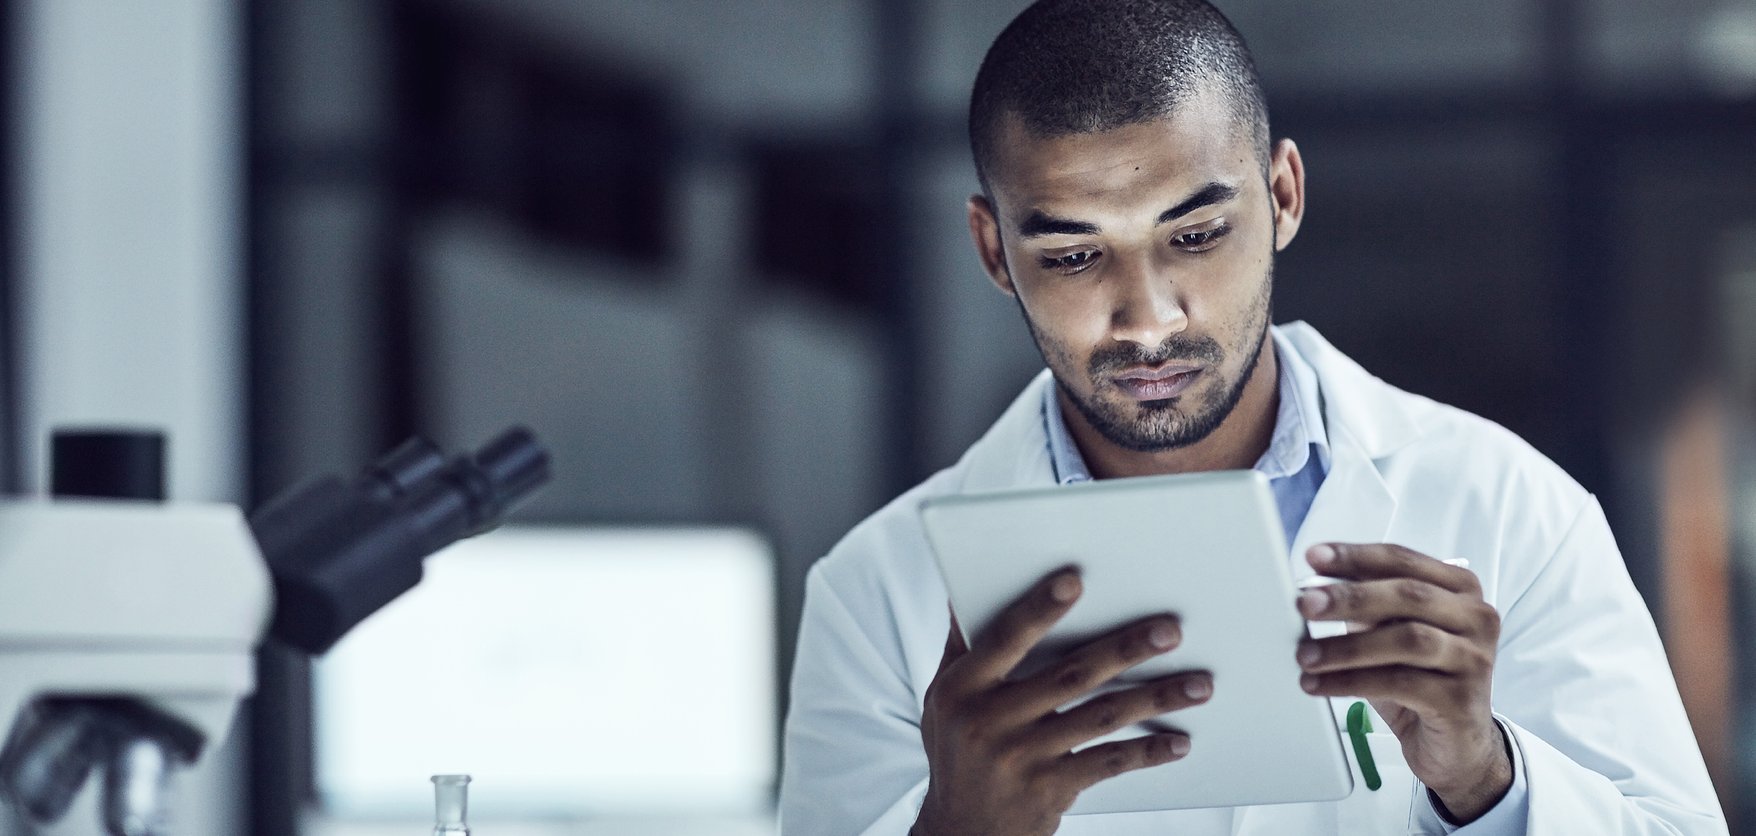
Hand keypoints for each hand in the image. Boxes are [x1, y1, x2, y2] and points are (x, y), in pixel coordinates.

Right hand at [913, 569, 1212, 835]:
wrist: (962, 830)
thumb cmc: (958, 750)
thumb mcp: (944, 697)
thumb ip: (962, 646)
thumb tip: (964, 588)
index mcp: (962, 688)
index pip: (1004, 640)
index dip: (1038, 610)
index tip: (1074, 581)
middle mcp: (989, 721)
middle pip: (1068, 676)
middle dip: (1124, 650)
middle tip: (1169, 630)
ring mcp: (1022, 757)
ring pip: (1099, 718)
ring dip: (1154, 699)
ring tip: (1199, 684)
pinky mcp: (1050, 789)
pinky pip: (1107, 763)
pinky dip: (1146, 752)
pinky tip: (1179, 741)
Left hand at [1294, 543, 1509, 821]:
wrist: (1456, 745)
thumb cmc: (1418, 678)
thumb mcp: (1390, 634)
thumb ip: (1365, 606)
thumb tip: (1313, 588)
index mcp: (1460, 588)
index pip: (1402, 560)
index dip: (1356, 556)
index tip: (1313, 556)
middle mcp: (1476, 618)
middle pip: (1408, 595)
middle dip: (1349, 597)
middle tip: (1304, 603)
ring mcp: (1474, 659)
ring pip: (1407, 639)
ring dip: (1346, 646)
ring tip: (1304, 655)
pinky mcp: (1462, 700)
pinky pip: (1400, 684)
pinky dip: (1351, 682)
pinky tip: (1319, 685)